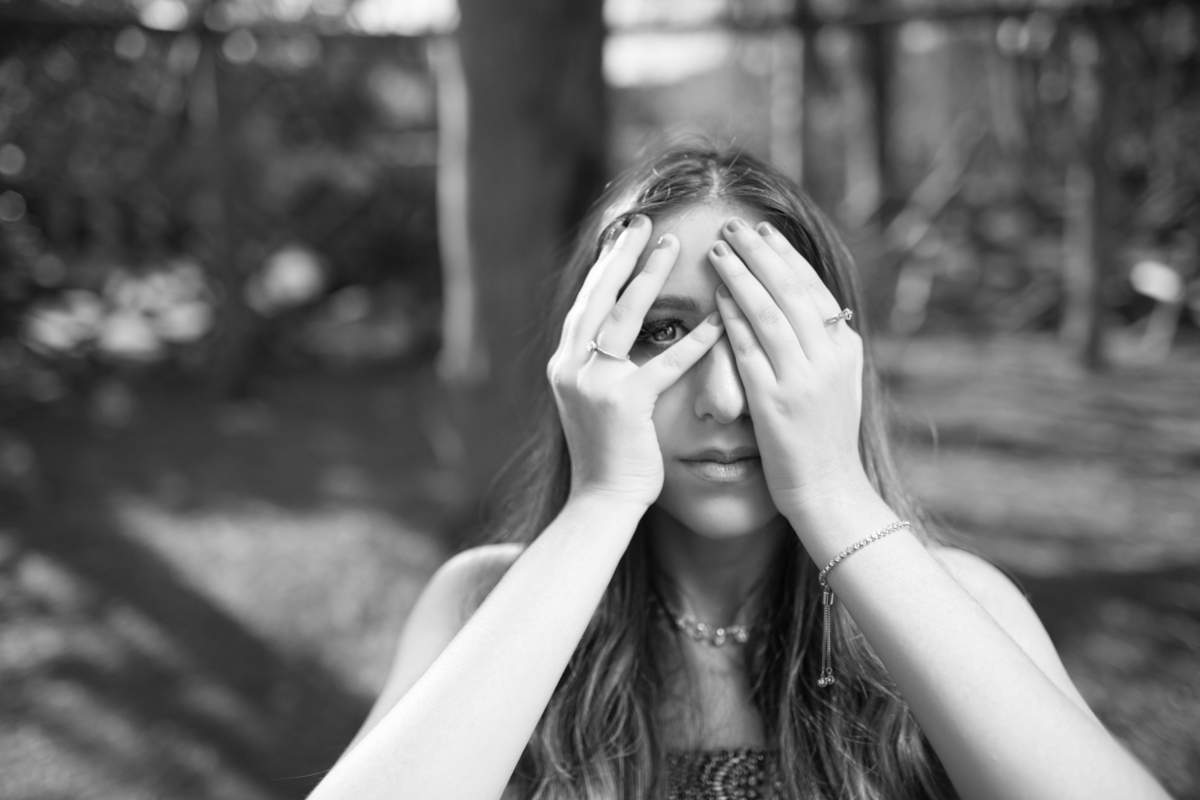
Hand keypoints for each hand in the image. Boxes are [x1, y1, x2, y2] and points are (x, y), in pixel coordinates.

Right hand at [547, 215, 725, 508]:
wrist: (601, 504)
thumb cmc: (608, 456)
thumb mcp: (593, 403)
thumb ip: (600, 367)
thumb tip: (612, 337)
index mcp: (565, 364)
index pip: (586, 303)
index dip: (605, 267)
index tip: (623, 235)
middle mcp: (571, 367)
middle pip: (598, 297)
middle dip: (622, 256)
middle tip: (644, 222)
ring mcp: (593, 384)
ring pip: (623, 317)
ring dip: (650, 278)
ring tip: (673, 245)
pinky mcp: (623, 405)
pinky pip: (663, 364)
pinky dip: (692, 340)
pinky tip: (716, 318)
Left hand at [708, 217, 870, 519]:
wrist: (830, 491)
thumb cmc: (825, 439)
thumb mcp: (836, 383)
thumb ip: (821, 345)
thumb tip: (804, 305)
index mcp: (846, 349)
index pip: (812, 288)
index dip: (785, 256)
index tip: (763, 230)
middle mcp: (829, 359)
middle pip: (790, 290)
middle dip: (759, 253)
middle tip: (733, 225)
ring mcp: (803, 380)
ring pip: (768, 313)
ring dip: (740, 275)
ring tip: (717, 249)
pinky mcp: (776, 403)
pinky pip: (749, 350)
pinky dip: (731, 319)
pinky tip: (714, 297)